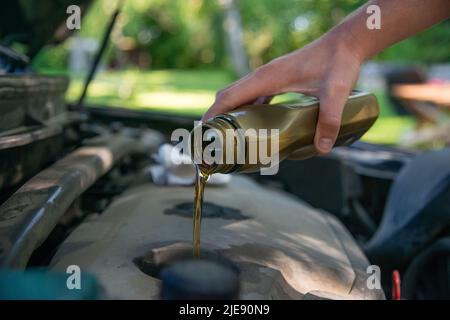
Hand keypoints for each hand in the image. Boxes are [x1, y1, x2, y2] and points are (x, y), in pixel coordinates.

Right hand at [202, 35, 362, 153]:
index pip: (229, 97)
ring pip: (238, 95)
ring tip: (227, 136)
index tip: (203, 134)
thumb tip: (321, 148)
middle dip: (215, 117)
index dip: (213, 115)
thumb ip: (329, 119)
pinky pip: (252, 94)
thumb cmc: (338, 62)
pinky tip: (252, 124)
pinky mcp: (276, 79)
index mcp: (266, 78)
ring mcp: (268, 76)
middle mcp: (262, 76)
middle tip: (212, 141)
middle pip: (227, 96)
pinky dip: (244, 109)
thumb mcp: (335, 92)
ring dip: (229, 113)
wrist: (345, 43)